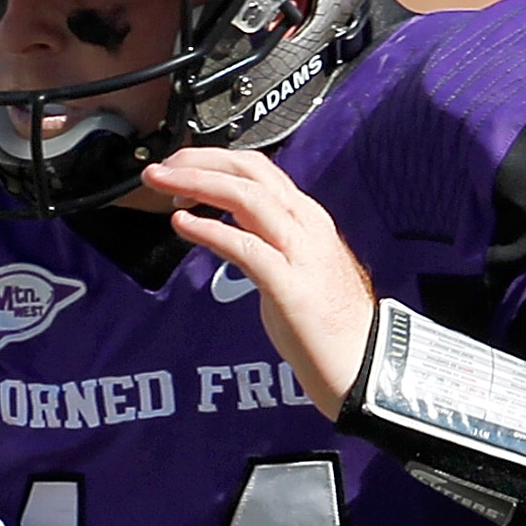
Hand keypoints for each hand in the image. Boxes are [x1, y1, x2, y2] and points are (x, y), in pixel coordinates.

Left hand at [143, 148, 374, 417]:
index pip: (258, 170)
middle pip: (250, 171)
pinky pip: (245, 246)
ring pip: (246, 197)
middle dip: (199, 161)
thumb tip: (226, 229)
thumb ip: (262, 244)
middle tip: (161, 168)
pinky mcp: (291, 285)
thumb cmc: (327, 326)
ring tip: (161, 185)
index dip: (214, 162)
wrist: (364, 364)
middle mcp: (306, 225)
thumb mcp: (291, 270)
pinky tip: (182, 224)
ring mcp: (301, 253)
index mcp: (307, 218)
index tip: (179, 168)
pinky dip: (209, 229)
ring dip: (197, 184)